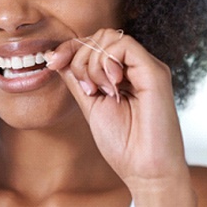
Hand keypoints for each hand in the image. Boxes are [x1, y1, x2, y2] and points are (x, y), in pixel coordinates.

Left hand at [45, 29, 188, 189]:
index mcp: (125, 73)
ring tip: (99, 91)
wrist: (146, 171)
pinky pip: (124, 46)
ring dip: (92, 63)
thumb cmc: (124, 145)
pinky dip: (107, 62)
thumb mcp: (91, 105)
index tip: (52, 63)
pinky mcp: (155, 72)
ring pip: (110, 37)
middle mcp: (138, 66)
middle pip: (101, 35)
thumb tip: (58, 58)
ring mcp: (148, 67)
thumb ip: (78, 80)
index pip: (96, 43)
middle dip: (80, 56)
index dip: (70, 48)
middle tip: (86, 89)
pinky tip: (111, 86)